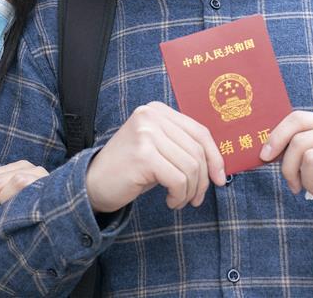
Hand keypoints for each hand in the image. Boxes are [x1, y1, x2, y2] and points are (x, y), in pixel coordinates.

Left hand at [0, 160, 48, 219]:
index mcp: (17, 168)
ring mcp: (31, 172)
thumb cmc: (42, 210)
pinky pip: (12, 187)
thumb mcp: (19, 201)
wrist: (72, 207)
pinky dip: (6, 202)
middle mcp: (24, 166)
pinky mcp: (37, 179)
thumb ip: (3, 196)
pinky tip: (10, 212)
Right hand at [85, 101, 226, 212]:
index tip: (220, 179)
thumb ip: (183, 146)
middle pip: (197, 150)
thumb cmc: (130, 170)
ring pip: (191, 166)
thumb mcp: (159, 150)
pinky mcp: (143, 154)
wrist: (92, 184)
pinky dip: (179, 195)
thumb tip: (218, 166)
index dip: (215, 157)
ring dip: (190, 191)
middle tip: (196, 199)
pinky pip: (178, 179)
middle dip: (202, 180)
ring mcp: (146, 133)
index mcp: (156, 109)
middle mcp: (151, 115)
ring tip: (180, 200)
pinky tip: (170, 201)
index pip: (199, 131)